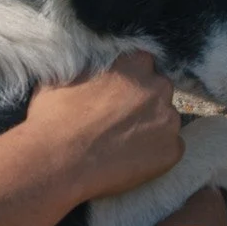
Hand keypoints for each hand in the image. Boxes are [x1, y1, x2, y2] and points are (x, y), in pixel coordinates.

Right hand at [27, 52, 182, 198]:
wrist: (57, 159)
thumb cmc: (54, 117)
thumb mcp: (68, 74)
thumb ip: (94, 66)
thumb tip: (93, 66)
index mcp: (135, 63)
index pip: (143, 65)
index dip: (130, 81)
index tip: (117, 95)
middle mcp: (158, 86)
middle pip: (158, 91)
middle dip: (143, 103)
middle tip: (118, 122)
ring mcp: (169, 119)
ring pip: (166, 120)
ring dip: (151, 129)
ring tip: (122, 145)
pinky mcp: (172, 150)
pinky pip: (169, 150)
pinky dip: (155, 156)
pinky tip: (129, 162)